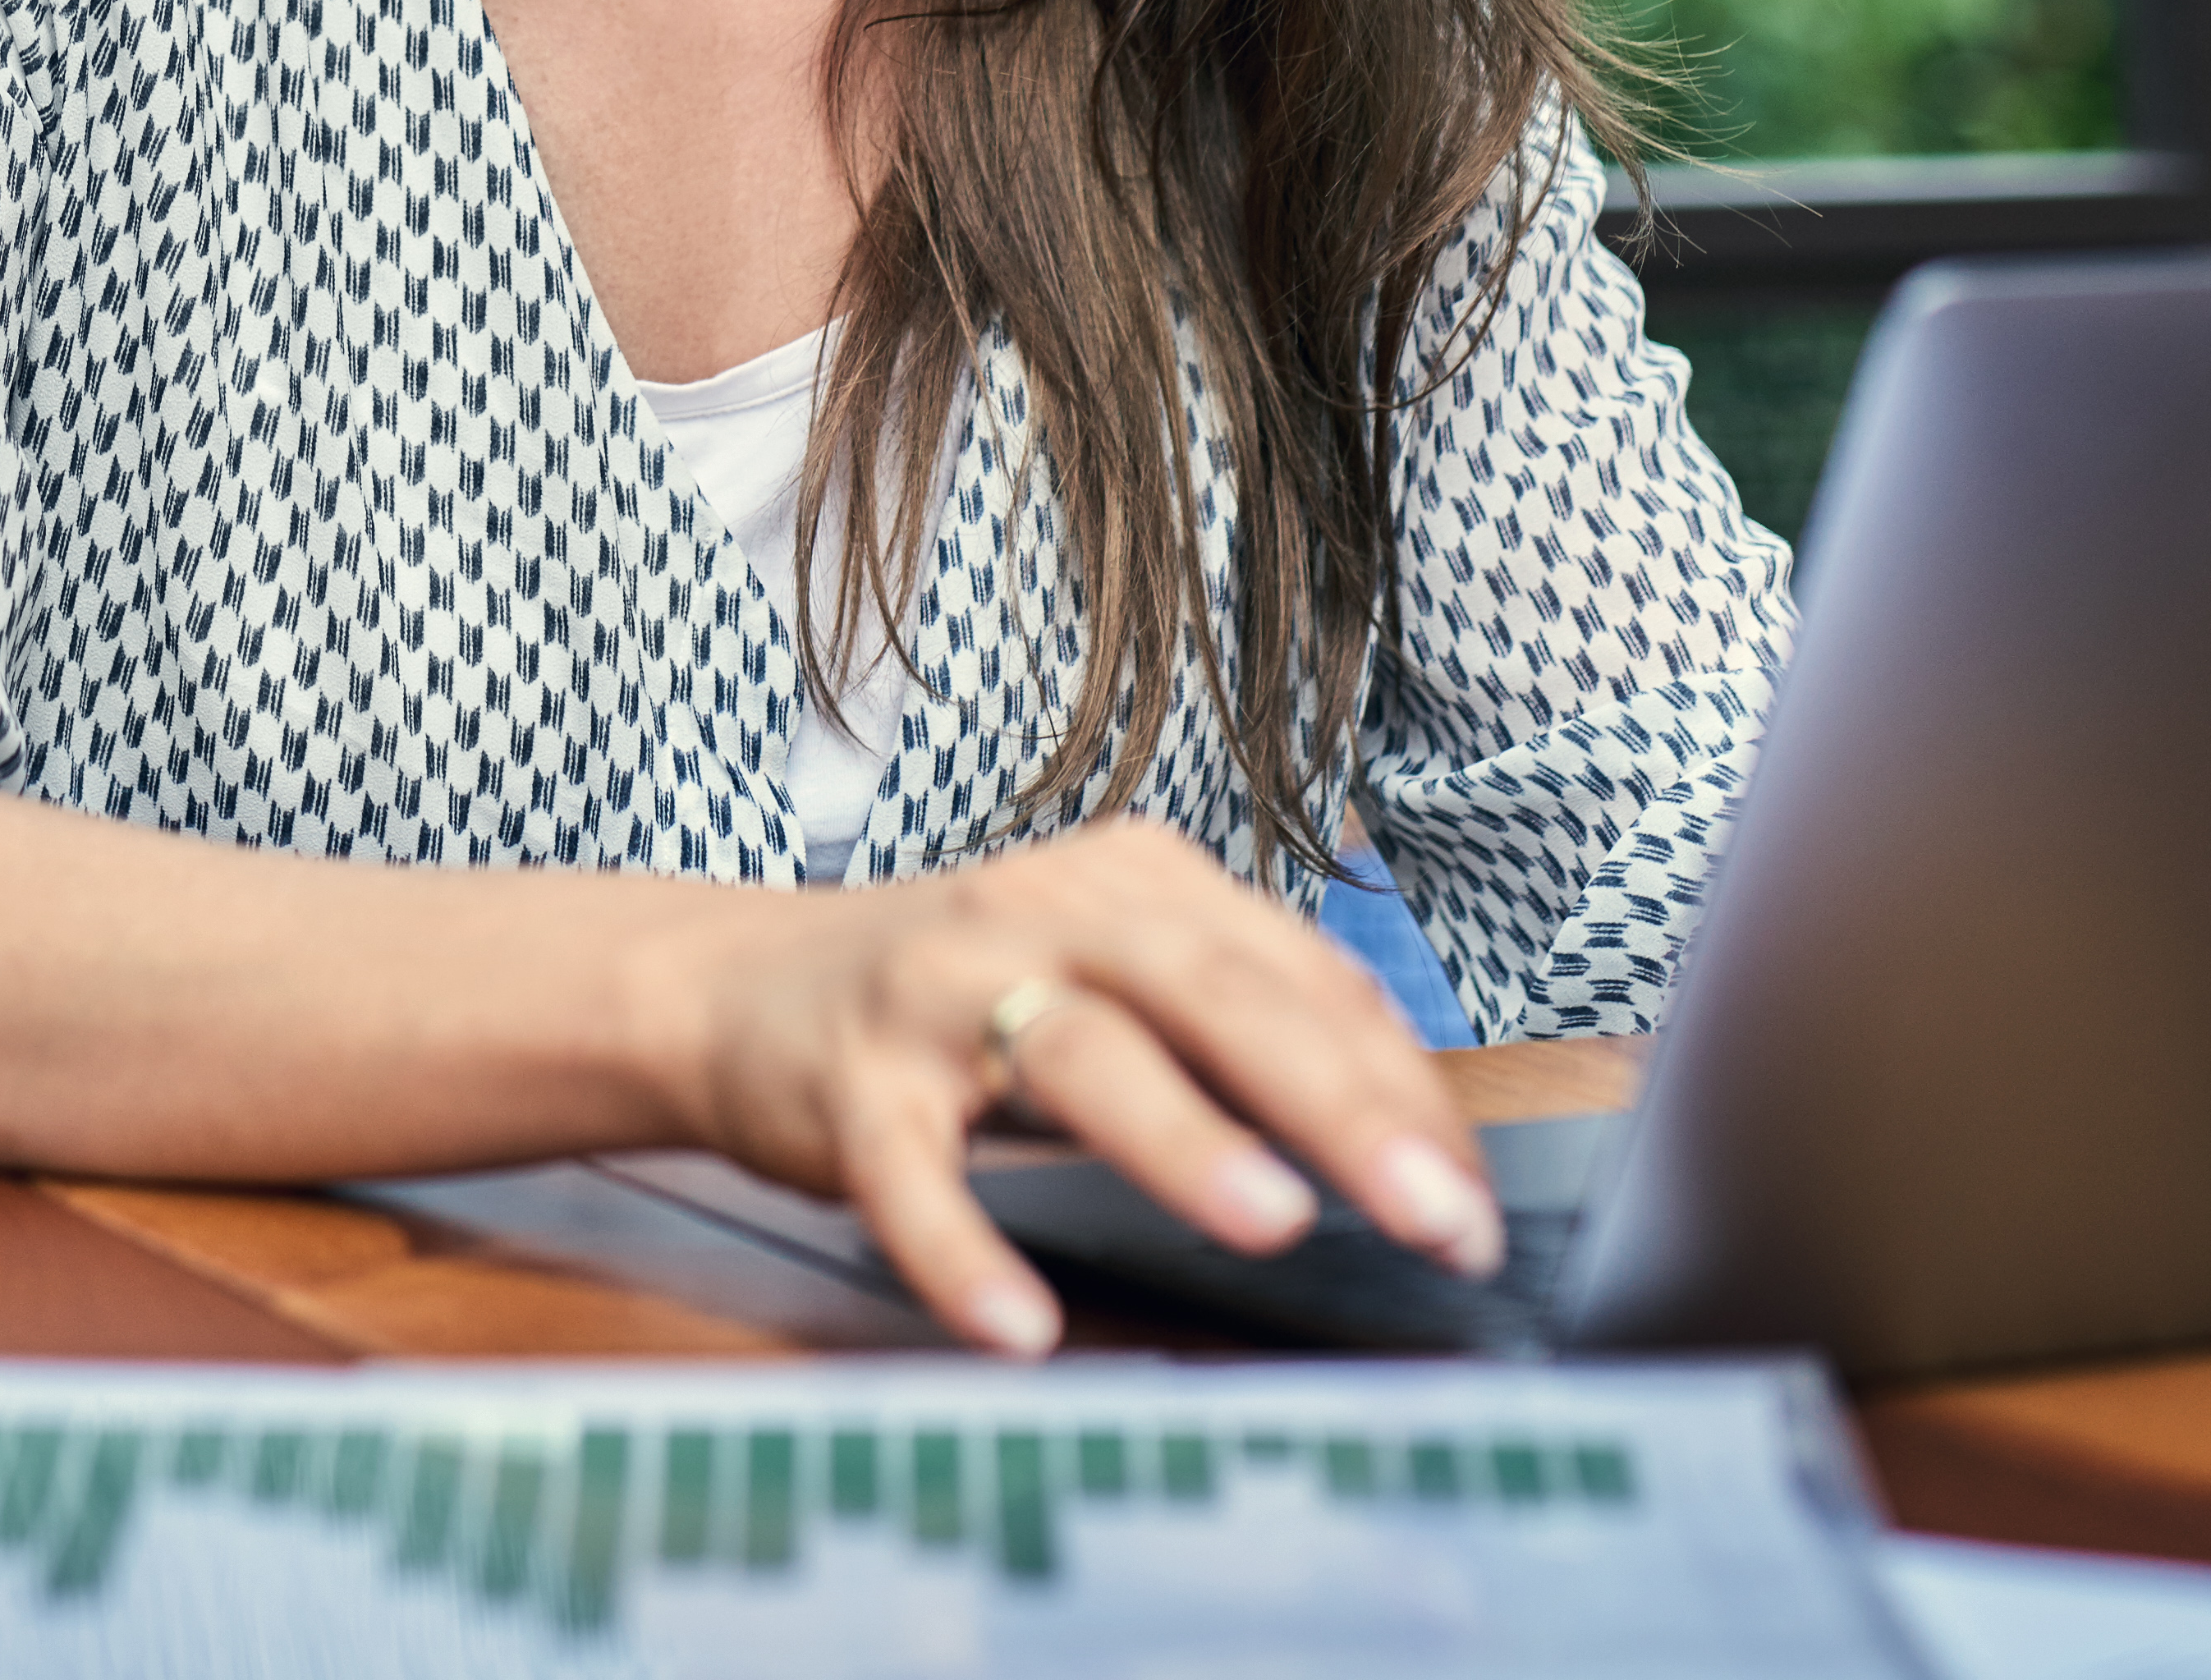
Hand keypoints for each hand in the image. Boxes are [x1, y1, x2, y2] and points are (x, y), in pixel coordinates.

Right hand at [645, 820, 1498, 1357]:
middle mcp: (1044, 910)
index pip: (1299, 980)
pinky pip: (911, 1172)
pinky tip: (1016, 1329)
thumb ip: (1244, 1030)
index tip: (1475, 1201)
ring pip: (1077, 1056)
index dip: (1400, 1092)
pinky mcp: (850, 1084)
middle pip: (1213, 996)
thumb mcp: (1112, 976)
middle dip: (1339, 1109)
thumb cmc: (963, 996)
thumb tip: (1422, 1136)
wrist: (734, 985)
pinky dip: (961, 1251)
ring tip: (1271, 1221)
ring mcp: (940, 992)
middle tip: (1438, 1215)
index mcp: (1133, 882)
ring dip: (1180, 1138)